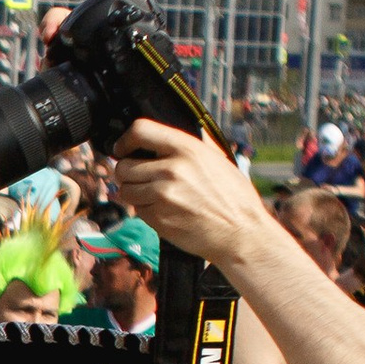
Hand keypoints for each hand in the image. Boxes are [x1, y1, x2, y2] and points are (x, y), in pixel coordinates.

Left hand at [109, 121, 270, 267]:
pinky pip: (137, 210)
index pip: (141, 130)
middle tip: (138, 178)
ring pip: (125, 190)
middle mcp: (172, 170)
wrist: (242, 233)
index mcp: (187, 149)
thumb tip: (170, 132)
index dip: (125, 140)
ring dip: (133, 193)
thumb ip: (192, 144)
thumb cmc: (234, 196)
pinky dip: (145, 211)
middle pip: (124, 166)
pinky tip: (164, 211)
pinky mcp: (158, 219)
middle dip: (127, 173)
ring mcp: (163, 196)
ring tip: (153, 195)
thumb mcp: (217, 159)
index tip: (122, 149)